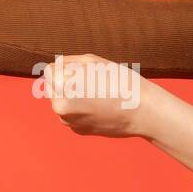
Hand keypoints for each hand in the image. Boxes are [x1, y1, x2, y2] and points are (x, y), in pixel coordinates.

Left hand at [41, 53, 162, 137]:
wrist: (142, 111)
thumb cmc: (119, 81)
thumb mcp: (92, 61)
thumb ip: (67, 62)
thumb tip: (54, 68)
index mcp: (60, 85)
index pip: (51, 70)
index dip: (68, 67)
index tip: (86, 72)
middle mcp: (59, 106)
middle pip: (54, 87)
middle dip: (67, 83)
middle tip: (94, 83)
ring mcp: (68, 121)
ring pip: (63, 101)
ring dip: (74, 96)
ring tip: (99, 95)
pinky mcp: (78, 131)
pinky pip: (74, 115)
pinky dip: (82, 110)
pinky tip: (101, 107)